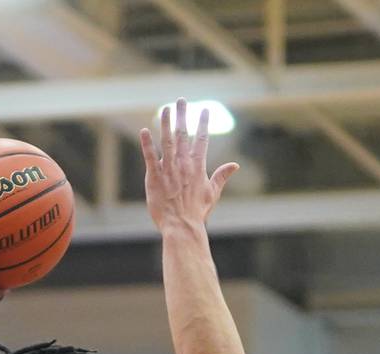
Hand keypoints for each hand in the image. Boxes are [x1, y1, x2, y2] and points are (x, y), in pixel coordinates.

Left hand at [140, 97, 240, 233]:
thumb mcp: (212, 193)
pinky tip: (144, 131)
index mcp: (198, 166)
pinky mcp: (154, 177)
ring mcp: (168, 169)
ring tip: (165, 109)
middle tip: (181, 100)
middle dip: (182, 116)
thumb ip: (221, 176)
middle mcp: (183, 164)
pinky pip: (150, 157)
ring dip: (166, 123)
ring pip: (167, 141)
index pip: (202, 139)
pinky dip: (147, 143)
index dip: (203, 123)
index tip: (204, 109)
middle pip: (183, 134)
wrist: (182, 226)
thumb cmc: (197, 212)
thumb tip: (235, 165)